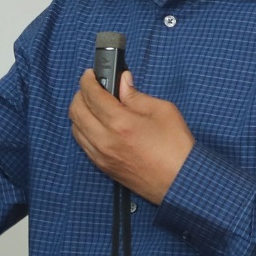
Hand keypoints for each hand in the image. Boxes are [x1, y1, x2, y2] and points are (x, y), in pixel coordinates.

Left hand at [69, 70, 193, 204]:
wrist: (180, 181)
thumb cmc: (176, 147)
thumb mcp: (162, 111)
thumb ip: (137, 95)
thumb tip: (123, 82)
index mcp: (120, 123)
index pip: (92, 95)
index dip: (88, 80)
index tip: (90, 74)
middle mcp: (105, 140)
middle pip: (76, 110)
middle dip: (80, 94)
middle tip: (92, 87)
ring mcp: (102, 155)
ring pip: (76, 128)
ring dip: (80, 112)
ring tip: (93, 105)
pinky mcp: (103, 166)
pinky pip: (83, 144)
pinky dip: (83, 129)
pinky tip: (96, 124)